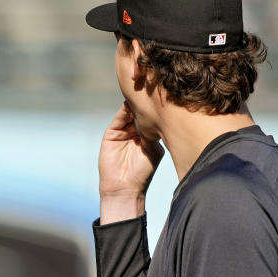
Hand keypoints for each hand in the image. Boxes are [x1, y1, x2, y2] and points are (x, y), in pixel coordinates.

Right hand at [98, 103, 164, 223]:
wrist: (124, 187)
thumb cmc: (142, 173)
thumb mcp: (153, 150)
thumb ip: (153, 133)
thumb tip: (158, 115)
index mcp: (147, 136)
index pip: (151, 117)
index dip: (157, 108)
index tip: (165, 95)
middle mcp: (135, 132)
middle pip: (140, 112)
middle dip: (146, 102)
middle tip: (154, 89)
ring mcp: (122, 132)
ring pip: (129, 113)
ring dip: (135, 103)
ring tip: (143, 92)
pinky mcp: (111, 134)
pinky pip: (118, 119)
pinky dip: (124, 109)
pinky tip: (131, 102)